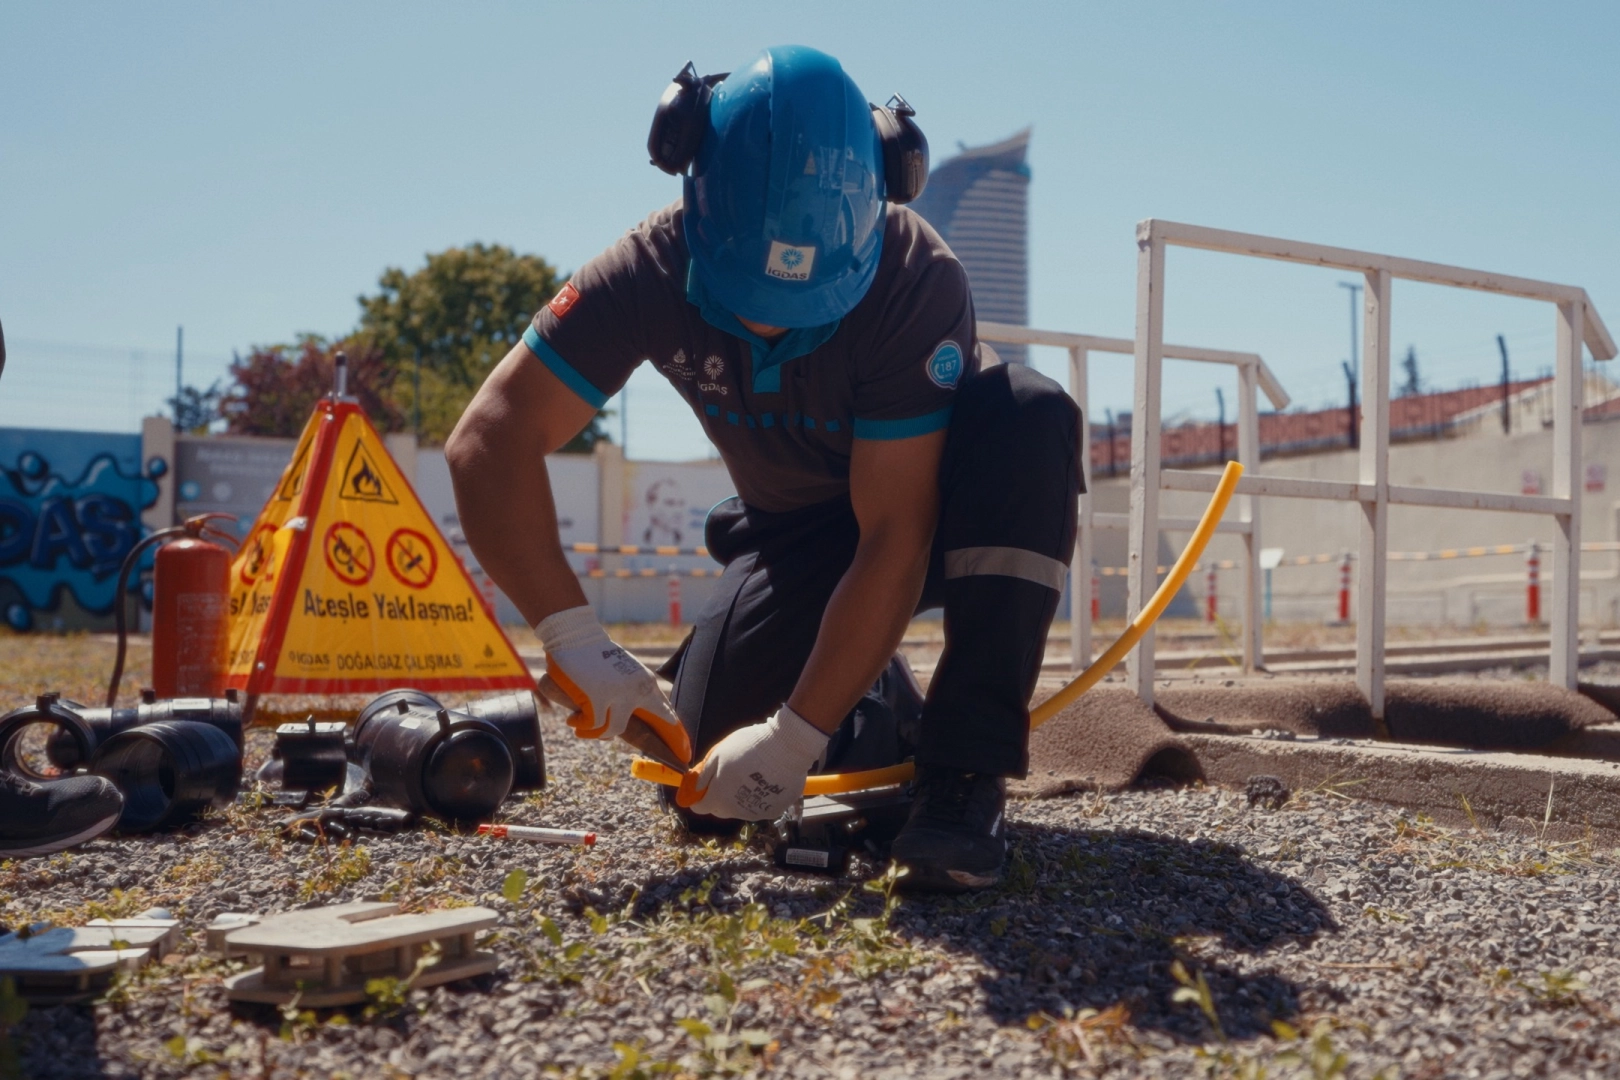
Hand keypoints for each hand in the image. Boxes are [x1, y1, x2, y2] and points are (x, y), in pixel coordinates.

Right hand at [536, 605, 690, 762]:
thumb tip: (629, 723)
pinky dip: (580, 724)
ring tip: (581, 724)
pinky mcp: (599, 698)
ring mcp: (619, 695)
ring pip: (612, 730)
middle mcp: (637, 690)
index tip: (685, 754)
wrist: (576, 636)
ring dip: (595, 730)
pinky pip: (593, 725)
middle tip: (675, 763)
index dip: (676, 736)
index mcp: (646, 683)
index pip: (665, 714)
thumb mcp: (624, 673)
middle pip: (649, 731)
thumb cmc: (597, 655)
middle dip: (663, 750)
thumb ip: (632, 694)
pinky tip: (573, 719)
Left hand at [676, 705, 828, 820]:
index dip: (699, 796)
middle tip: (728, 775)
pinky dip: (760, 796)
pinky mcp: (774, 810)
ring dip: (741, 796)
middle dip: (720, 796)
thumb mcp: (718, 754)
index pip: (700, 807)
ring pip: (741, 808)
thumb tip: (695, 786)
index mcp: (718, 798)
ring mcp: (756, 812)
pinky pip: (761, 805)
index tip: (703, 786)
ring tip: (751, 773)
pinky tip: (766, 779)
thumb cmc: (749, 747)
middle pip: (721, 809)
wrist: (786, 747)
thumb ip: (703, 773)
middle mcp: (735, 811)